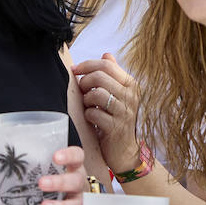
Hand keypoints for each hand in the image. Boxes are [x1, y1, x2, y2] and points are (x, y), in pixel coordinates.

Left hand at [32, 145, 87, 204]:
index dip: (69, 155)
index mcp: (72, 168)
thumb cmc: (47, 185)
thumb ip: (28, 166)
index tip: (55, 156)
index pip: (77, 156)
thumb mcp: (42, 173)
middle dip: (61, 182)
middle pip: (77, 181)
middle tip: (41, 183)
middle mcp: (79, 186)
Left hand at [73, 53, 140, 173]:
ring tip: (88, 106)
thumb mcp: (118, 95)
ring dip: (86, 100)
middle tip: (81, 91)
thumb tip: (106, 54)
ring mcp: (124, 112)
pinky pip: (94, 113)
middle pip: (99, 77)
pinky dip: (88, 115)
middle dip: (84, 82)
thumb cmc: (117, 119)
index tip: (75, 70)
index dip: (87, 64)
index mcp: (131, 85)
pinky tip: (91, 119)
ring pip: (96, 94)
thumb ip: (113, 74)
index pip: (106, 64)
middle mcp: (130, 96)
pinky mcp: (115, 128)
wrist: (124, 150)